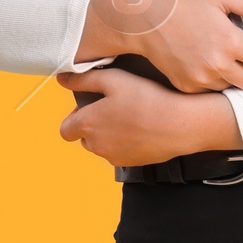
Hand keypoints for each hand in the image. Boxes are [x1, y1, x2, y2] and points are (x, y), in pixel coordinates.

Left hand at [56, 67, 242, 168]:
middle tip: (114, 108)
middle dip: (93, 125)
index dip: (75, 116)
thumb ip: (83, 79)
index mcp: (87, 124)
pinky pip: (119, 153)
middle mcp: (96, 145)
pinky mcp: (130, 164)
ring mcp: (113, 157)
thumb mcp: (113, 79)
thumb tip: (62, 79)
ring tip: (130, 117)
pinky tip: (141, 128)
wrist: (180, 124)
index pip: (65, 129)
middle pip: (83, 138)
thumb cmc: (148, 99)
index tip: (92, 106)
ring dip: (109, 135)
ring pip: (102, 146)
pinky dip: (125, 143)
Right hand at [76, 0, 242, 90]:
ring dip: (232, 77)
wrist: (147, 19)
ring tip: (221, 58)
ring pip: (231, 88)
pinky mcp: (187, 86)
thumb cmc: (186, 2)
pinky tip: (204, 64)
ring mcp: (201, 79)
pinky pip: (210, 91)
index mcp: (231, 42)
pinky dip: (212, 81)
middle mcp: (217, 65)